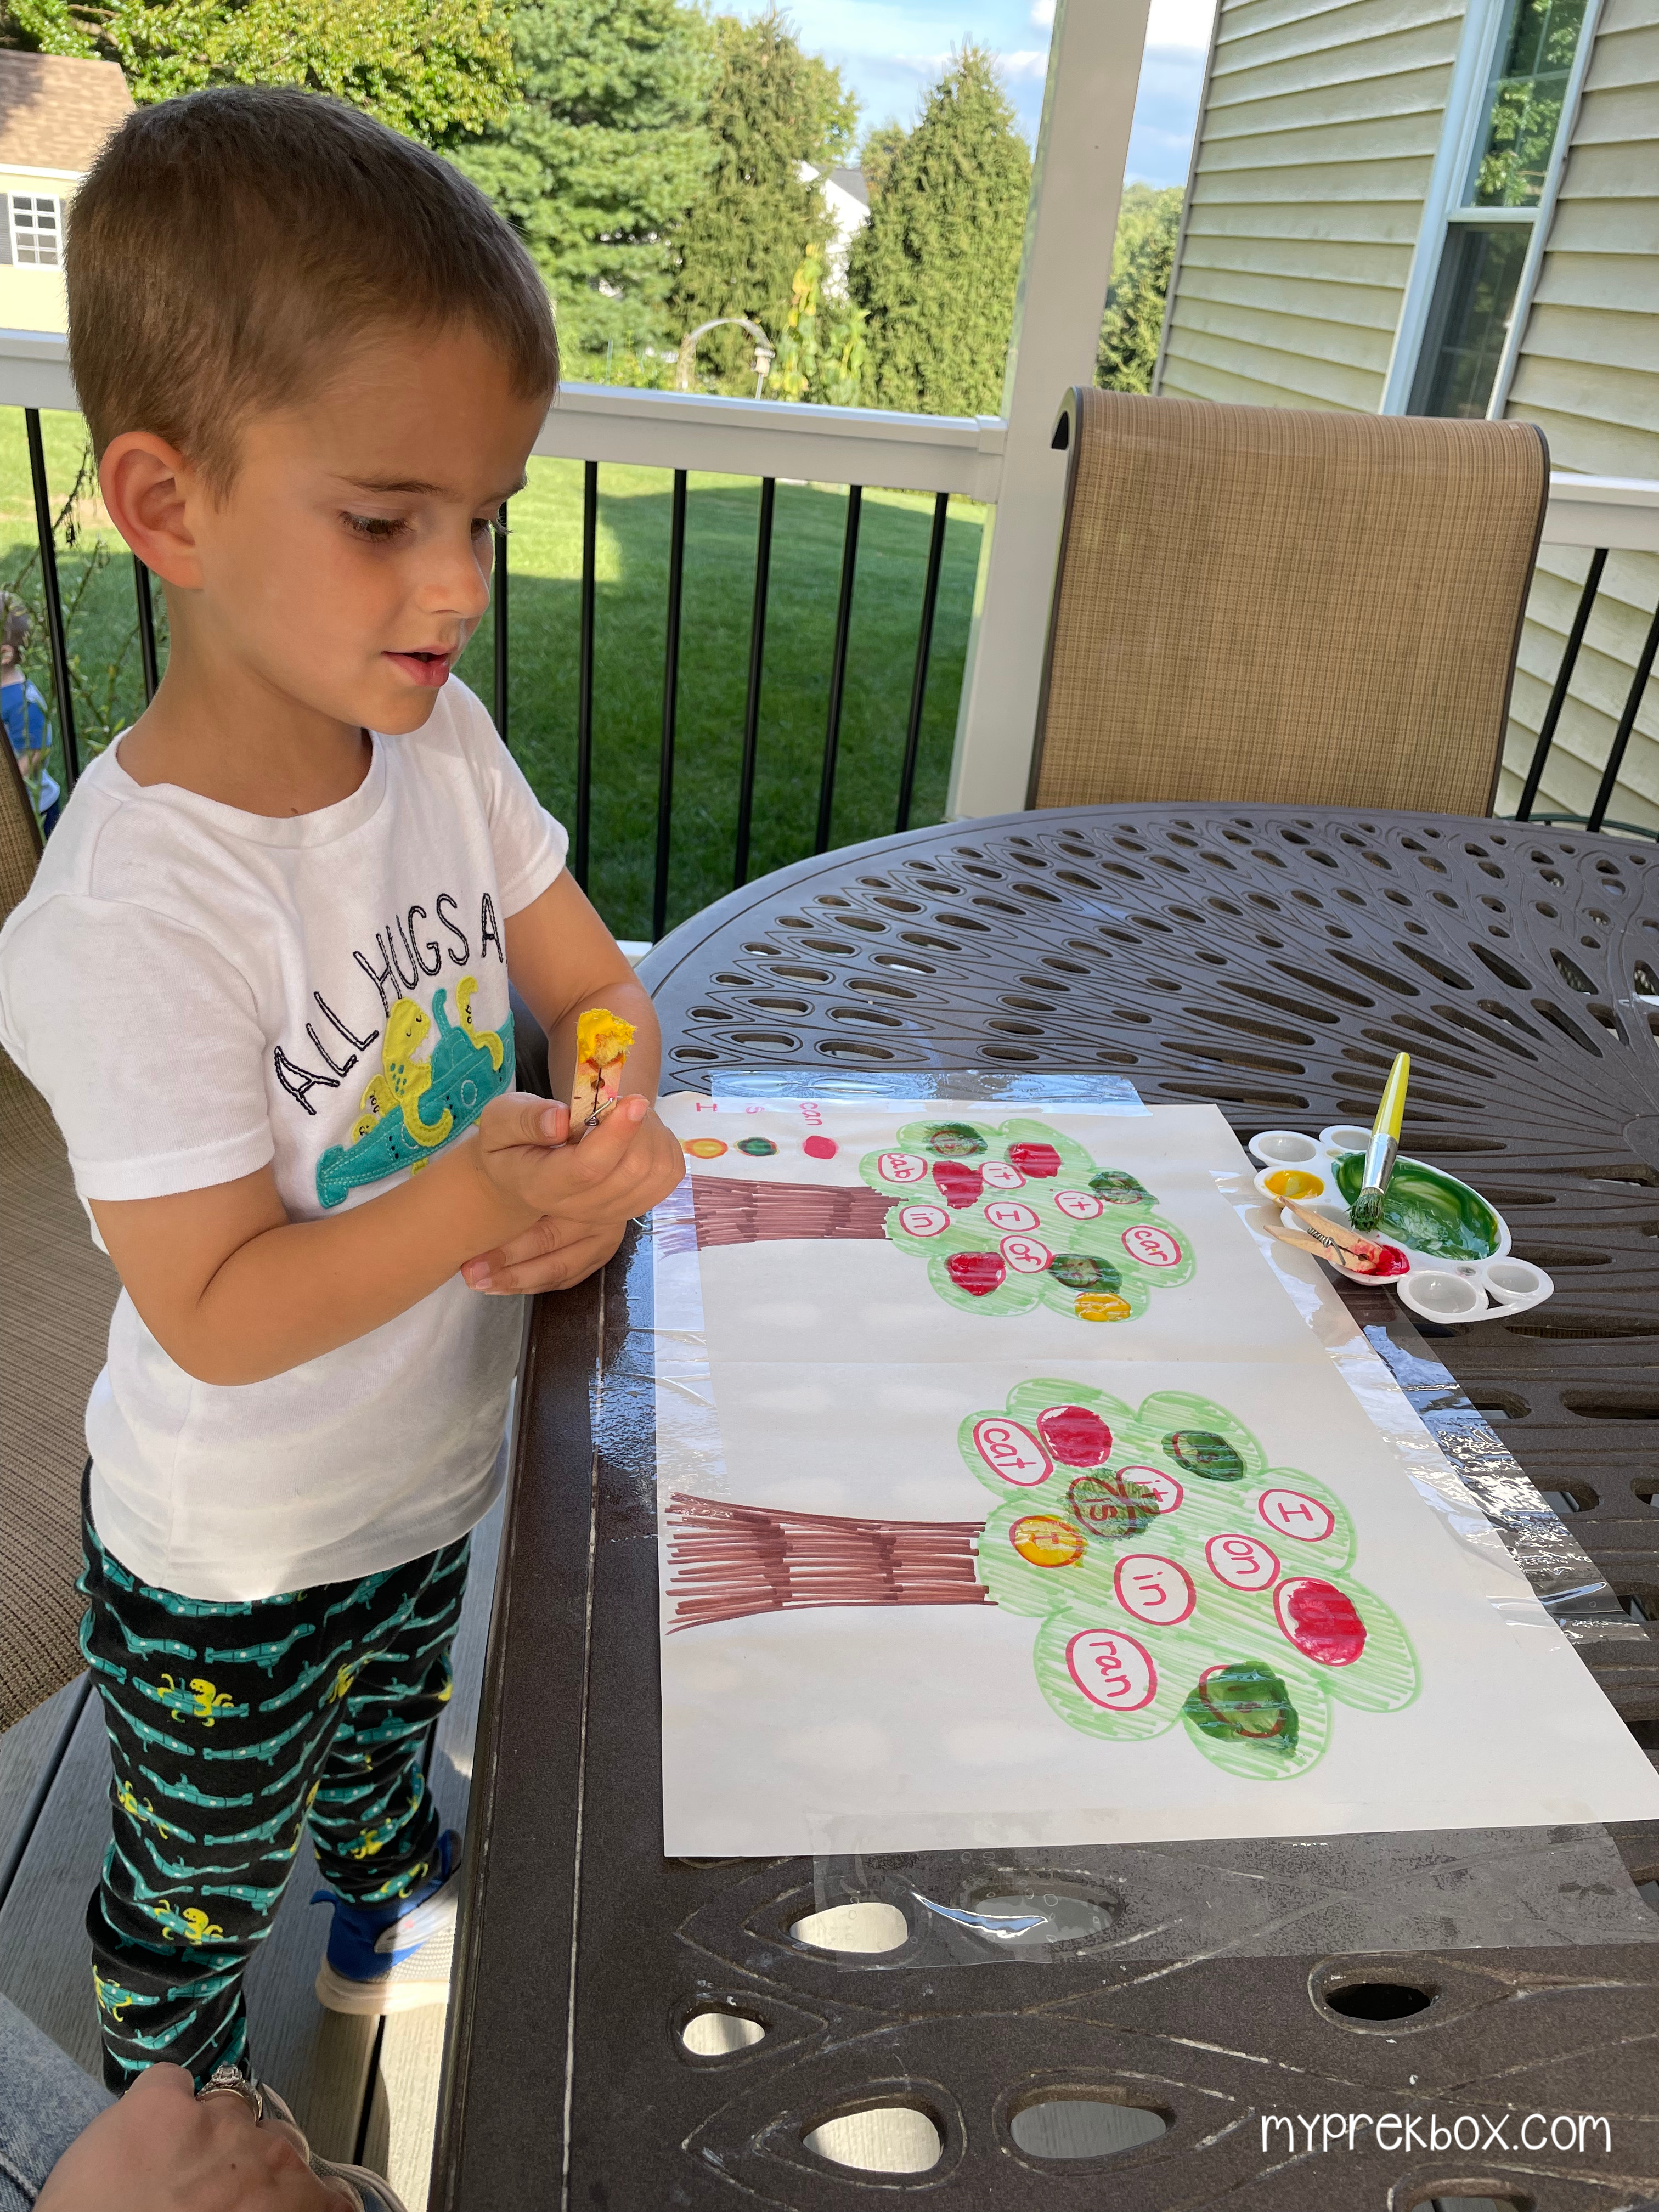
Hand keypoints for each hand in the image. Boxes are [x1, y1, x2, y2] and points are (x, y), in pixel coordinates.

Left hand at [37, 2065, 352, 2209]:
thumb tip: (258, 2205)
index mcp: (290, 2200)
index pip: (333, 2196)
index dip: (310, 2199)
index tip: (292, 2206)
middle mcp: (264, 2154)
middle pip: (281, 2143)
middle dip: (256, 2162)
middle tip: (218, 2193)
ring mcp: (214, 2120)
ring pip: (232, 2107)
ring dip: (212, 2130)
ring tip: (176, 2160)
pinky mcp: (159, 2100)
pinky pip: (170, 2080)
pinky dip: (161, 2100)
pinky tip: (145, 2125)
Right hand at [463, 1092, 682, 1291]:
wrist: (524, 1174)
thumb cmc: (512, 1142)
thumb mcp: (501, 1120)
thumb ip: (524, 1119)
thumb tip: (560, 1121)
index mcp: (542, 1185)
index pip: (588, 1168)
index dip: (617, 1135)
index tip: (634, 1100)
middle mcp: (579, 1208)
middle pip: (631, 1169)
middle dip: (638, 1124)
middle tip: (619, 1100)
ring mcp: (611, 1212)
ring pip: (656, 1172)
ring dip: (651, 1132)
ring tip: (625, 1117)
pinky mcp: (636, 1205)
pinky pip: (669, 1174)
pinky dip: (664, 1145)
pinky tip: (640, 1134)